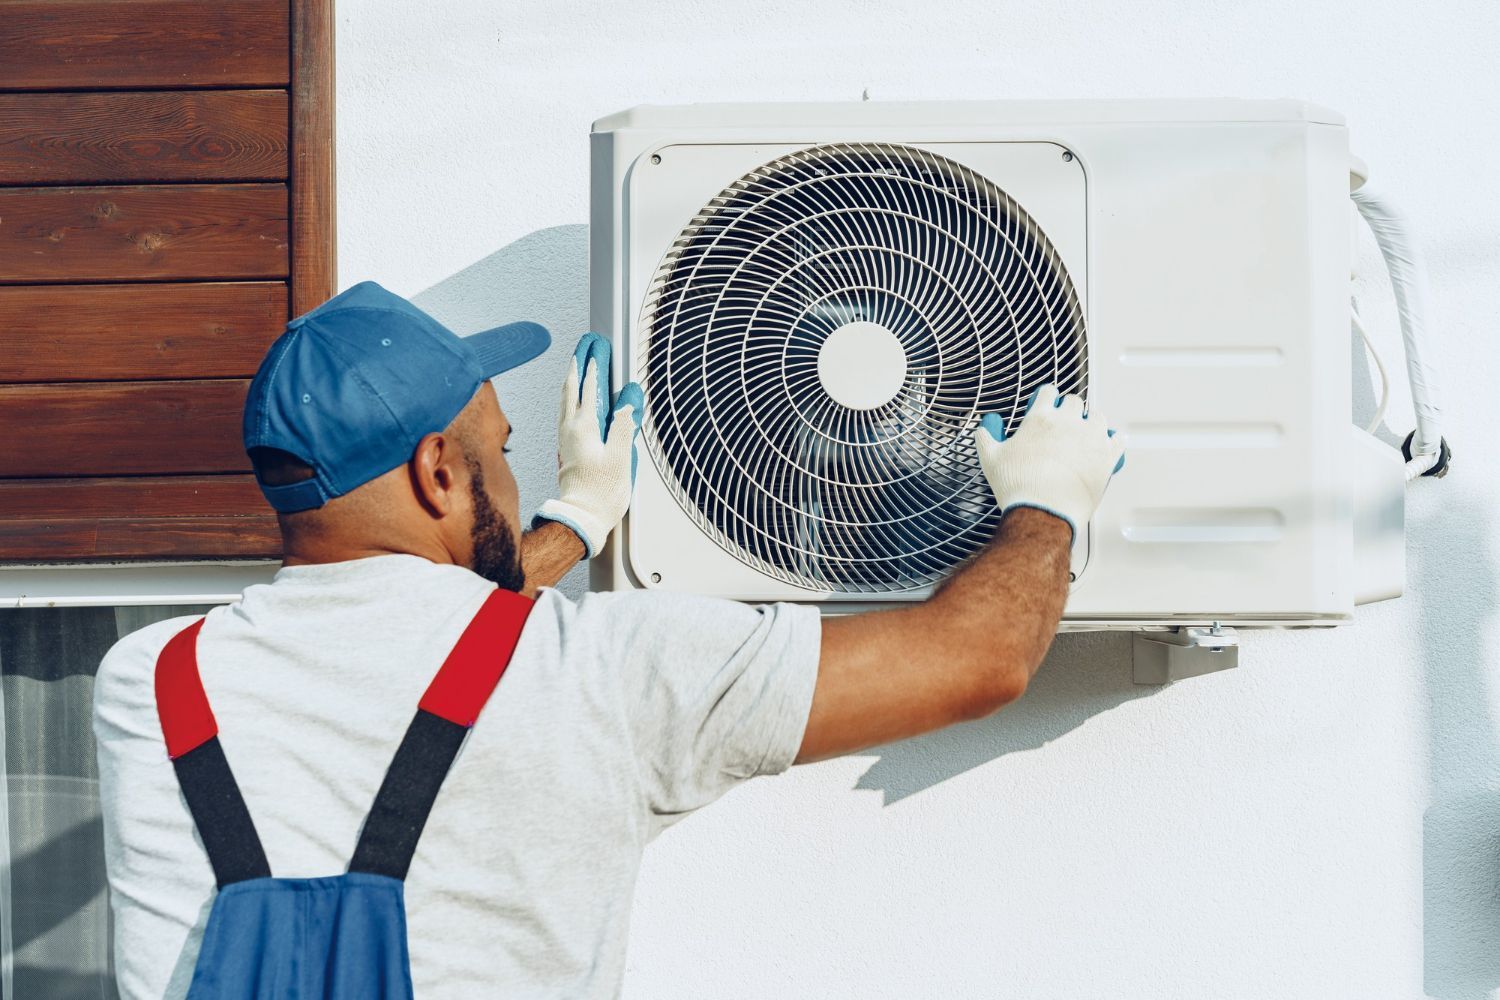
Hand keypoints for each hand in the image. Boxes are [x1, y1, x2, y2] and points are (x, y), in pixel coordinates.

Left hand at [533, 333, 643, 557]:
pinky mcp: (566, 447)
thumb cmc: (601, 493)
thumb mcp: (621, 456)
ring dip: (573, 376)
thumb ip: (625, 421)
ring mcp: (566, 437)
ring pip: (566, 397)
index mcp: (585, 426)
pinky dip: (570, 395)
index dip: (597, 362)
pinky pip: (566, 410)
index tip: (601, 345)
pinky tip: (573, 398)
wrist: (582, 517)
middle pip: (574, 385)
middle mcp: (571, 428)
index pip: (591, 385)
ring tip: (578, 362)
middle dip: (581, 361)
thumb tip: (630, 394)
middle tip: (586, 343)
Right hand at [972, 384, 1124, 542]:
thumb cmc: (1018, 486)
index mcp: (1041, 418)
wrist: (1044, 512)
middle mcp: (1068, 422)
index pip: (1048, 392)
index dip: (1046, 397)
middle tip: (1065, 422)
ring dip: (1091, 422)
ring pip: (1098, 417)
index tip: (1046, 404)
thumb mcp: (990, 459)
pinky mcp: (1107, 456)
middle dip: (1069, 409)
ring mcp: (1091, 437)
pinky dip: (1113, 441)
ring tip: (1086, 433)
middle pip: (1075, 402)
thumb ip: (985, 437)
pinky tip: (1108, 445)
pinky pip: (1118, 439)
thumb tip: (984, 426)